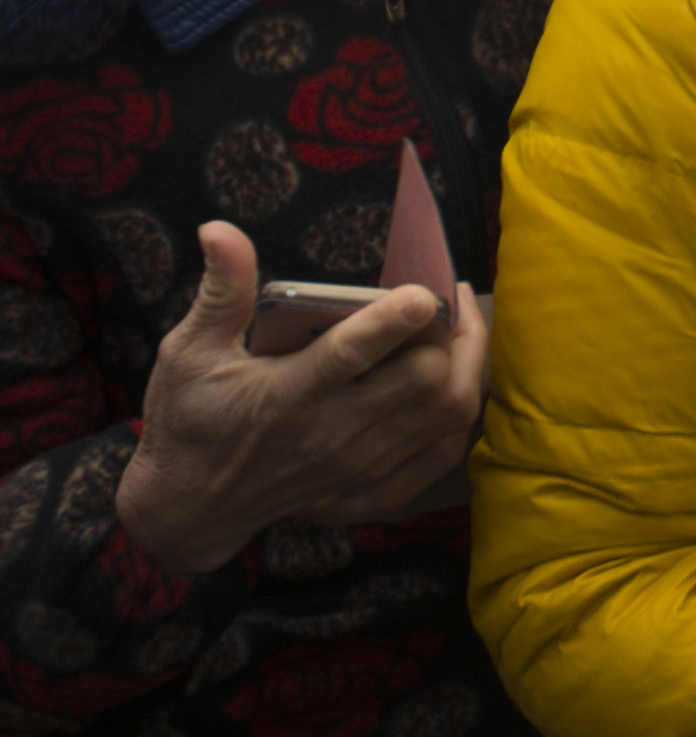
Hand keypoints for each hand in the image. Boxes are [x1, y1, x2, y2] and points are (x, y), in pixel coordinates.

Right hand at [114, 226, 487, 576]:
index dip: (391, 322)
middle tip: (450, 290)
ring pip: (442, 414)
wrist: (188, 508)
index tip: (425, 291)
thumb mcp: (189, 352)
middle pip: (422, 383)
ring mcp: (357, 459)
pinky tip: (456, 375)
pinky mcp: (369, 480)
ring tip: (461, 322)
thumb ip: (220, 291)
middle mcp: (332, 431)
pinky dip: (457, 411)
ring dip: (465, 365)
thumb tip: (220, 229)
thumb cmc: (188, 419)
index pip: (350, 356)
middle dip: (450, 333)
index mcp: (287, 394)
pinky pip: (439, 450)